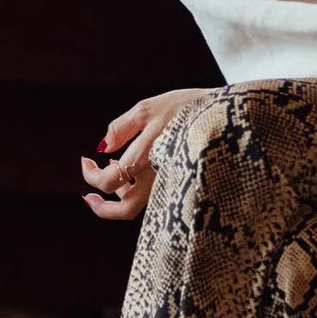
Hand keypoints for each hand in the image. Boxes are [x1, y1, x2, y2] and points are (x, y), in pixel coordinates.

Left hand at [83, 87, 210, 220]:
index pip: (110, 182)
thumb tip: (103, 148)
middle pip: (124, 210)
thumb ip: (122, 127)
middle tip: (89, 195)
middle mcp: (159, 179)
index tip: (86, 160)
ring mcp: (172, 185)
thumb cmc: (189, 107)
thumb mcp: (150, 107)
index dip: (91, 176)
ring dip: (119, 197)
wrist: (230, 116)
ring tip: (113, 173)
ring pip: (139, 207)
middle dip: (101, 206)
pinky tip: (134, 170)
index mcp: (148, 157)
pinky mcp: (181, 183)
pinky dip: (137, 189)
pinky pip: (152, 198)